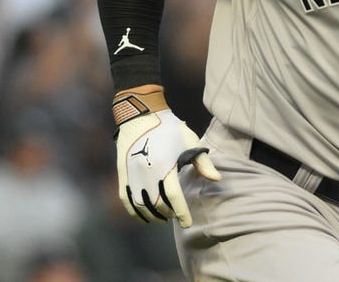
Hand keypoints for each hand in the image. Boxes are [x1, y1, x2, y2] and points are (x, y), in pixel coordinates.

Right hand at [113, 90, 220, 227]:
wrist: (140, 115)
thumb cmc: (169, 128)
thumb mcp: (190, 140)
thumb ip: (203, 162)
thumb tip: (217, 179)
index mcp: (165, 165)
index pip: (174, 197)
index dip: (182, 213)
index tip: (188, 224)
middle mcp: (147, 173)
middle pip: (158, 203)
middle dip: (169, 213)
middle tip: (177, 216)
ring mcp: (132, 175)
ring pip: (141, 205)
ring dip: (153, 215)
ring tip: (163, 218)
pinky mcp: (122, 174)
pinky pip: (126, 200)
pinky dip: (135, 212)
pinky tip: (144, 217)